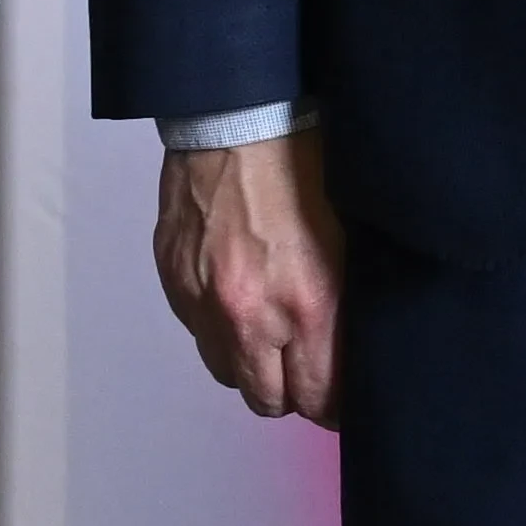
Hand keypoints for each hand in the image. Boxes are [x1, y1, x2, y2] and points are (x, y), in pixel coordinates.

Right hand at [155, 126, 345, 423]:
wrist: (241, 121)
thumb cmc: (309, 168)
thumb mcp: (351, 242)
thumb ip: (345, 306)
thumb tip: (351, 352)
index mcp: (308, 305)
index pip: (319, 398)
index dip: (334, 405)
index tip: (342, 397)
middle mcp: (251, 315)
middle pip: (269, 400)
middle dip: (292, 391)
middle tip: (308, 369)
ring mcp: (204, 303)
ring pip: (229, 374)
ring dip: (252, 365)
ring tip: (272, 335)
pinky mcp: (174, 283)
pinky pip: (198, 334)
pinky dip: (219, 330)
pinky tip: (239, 299)